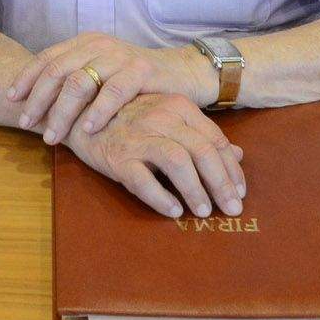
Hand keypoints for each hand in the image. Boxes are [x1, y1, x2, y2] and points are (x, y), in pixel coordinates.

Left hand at [8, 32, 215, 144]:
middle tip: (26, 124)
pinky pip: (113, 92)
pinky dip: (97, 112)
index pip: (47, 58)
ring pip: (80, 82)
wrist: (181, 73)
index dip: (26, 79)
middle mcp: (99, 45)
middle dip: (38, 100)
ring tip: (52, 136)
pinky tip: (87, 130)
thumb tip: (35, 102)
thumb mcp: (101, 73)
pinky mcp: (141, 71)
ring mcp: (120, 57)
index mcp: (84, 43)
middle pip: (57, 71)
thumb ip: (74, 80)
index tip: (11, 100)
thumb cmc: (135, 80)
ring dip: (62, 112)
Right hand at [62, 93, 246, 219]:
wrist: (79, 113)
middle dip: (222, 184)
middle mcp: (160, 117)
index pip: (215, 140)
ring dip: (195, 190)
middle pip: (202, 151)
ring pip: (178, 162)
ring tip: (203, 212)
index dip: (232, 169)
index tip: (239, 192)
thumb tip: (239, 154)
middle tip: (232, 209)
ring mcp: (138, 136)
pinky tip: (173, 211)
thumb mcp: (167, 120)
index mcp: (177, 106)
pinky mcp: (117, 156)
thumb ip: (201, 134)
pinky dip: (161, 197)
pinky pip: (143, 180)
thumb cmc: (128, 119)